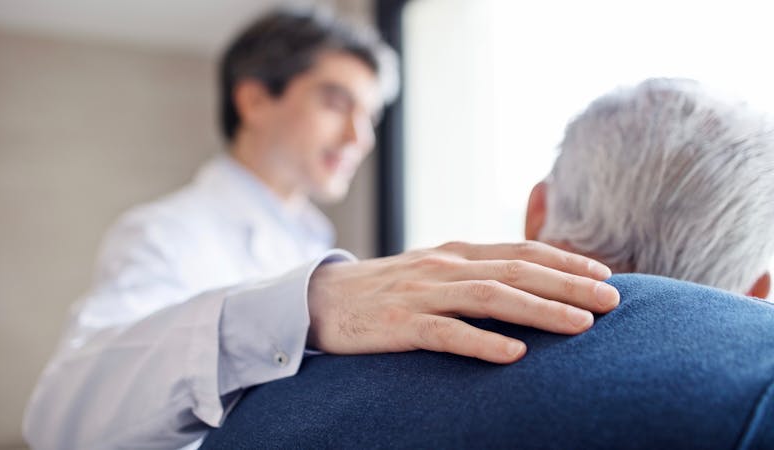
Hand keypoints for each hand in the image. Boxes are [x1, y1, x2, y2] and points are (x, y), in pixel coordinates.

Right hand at [306, 241, 618, 363]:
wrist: (320, 299)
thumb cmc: (384, 290)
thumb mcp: (432, 271)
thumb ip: (473, 273)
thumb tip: (522, 283)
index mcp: (455, 252)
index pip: (520, 250)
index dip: (564, 260)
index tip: (605, 274)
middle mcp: (444, 266)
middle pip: (516, 271)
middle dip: (569, 284)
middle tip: (613, 300)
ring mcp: (422, 294)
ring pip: (490, 297)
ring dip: (540, 310)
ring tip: (582, 326)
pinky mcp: (400, 324)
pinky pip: (447, 333)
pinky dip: (483, 342)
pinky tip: (515, 355)